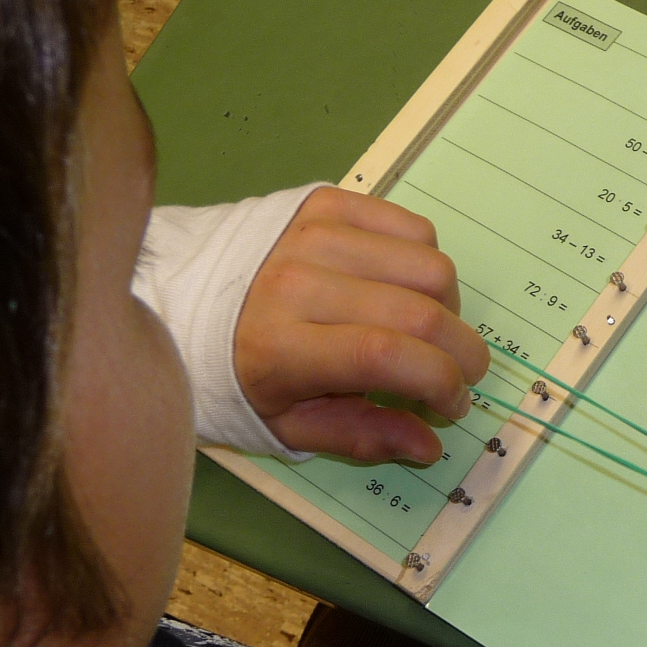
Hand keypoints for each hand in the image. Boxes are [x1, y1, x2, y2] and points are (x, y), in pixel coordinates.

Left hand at [233, 188, 488, 462]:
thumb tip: (431, 445)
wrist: (182, 297)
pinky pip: (414, 227)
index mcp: (280, 347)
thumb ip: (361, 436)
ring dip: (449, 308)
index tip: (455, 404)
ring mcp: (314, 233)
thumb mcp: (287, 425)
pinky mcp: (326, 202)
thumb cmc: (236, 374)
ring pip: (430, 266)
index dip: (442, 383)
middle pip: (421, 311)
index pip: (387, 356)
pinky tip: (406, 289)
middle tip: (462, 375)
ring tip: (428, 330)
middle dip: (464, 353)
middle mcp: (298, 280)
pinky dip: (428, 263)